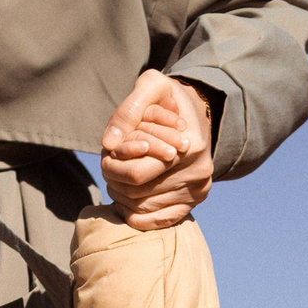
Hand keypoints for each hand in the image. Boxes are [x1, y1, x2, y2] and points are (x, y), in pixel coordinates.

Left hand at [101, 72, 214, 229]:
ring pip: (143, 208)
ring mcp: (197, 191)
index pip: (136, 174)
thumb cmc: (169, 97)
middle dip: (115, 178)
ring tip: (119, 175)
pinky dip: (137, 215)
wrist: (197, 112)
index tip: (111, 149)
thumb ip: (128, 110)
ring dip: (122, 194)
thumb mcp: (151, 86)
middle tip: (110, 163)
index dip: (114, 164)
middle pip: (137, 193)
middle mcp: (197, 174)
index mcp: (189, 147)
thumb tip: (109, 144)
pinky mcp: (194, 201)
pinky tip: (127, 199)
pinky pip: (159, 221)